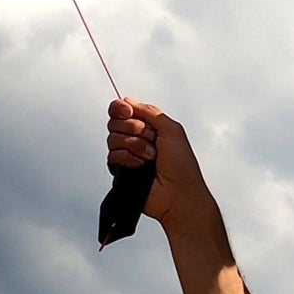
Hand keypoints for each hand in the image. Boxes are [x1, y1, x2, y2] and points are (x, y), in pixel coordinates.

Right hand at [106, 98, 209, 225]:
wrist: (178, 193)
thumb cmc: (181, 165)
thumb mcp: (171, 129)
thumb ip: (150, 112)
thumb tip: (128, 101)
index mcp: (149, 126)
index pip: (123, 110)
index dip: (121, 108)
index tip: (127, 111)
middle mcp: (136, 138)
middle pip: (115, 122)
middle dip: (133, 128)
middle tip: (150, 138)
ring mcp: (128, 154)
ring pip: (112, 139)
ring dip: (134, 145)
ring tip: (150, 156)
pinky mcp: (121, 170)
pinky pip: (112, 156)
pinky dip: (128, 159)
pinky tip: (140, 166)